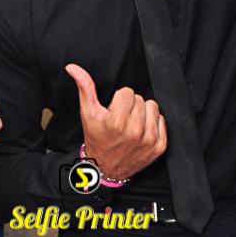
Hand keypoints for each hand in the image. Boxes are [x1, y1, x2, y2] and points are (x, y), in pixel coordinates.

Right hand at [65, 64, 165, 179]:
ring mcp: (148, 140)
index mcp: (117, 122)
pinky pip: (162, 120)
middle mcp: (135, 131)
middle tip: (121, 119)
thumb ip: (84, 87)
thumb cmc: (96, 139)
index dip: (119, 99)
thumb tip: (73, 68)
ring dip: (143, 113)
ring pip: (152, 107)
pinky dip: (152, 124)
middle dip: (130, 106)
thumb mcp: (88, 113)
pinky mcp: (158, 147)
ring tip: (131, 123)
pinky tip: (141, 131)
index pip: (127, 92)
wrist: (105, 168)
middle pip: (140, 99)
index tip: (114, 111)